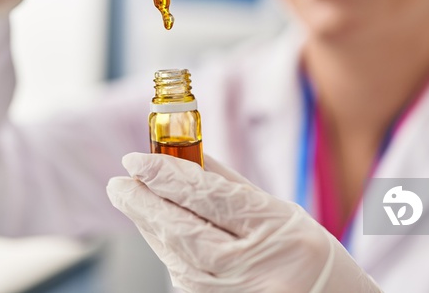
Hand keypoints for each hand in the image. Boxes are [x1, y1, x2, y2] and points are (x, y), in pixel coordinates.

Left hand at [107, 153, 382, 292]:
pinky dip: (165, 247)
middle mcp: (251, 267)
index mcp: (273, 230)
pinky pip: (181, 274)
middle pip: (182, 230)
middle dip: (143, 203)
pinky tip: (154, 228)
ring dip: (148, 225)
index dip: (166, 176)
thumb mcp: (279, 210)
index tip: (136, 159)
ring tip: (130, 198)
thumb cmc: (309, 254)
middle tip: (119, 183)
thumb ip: (229, 184)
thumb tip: (187, 155)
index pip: (207, 197)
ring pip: (175, 255)